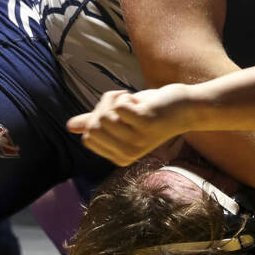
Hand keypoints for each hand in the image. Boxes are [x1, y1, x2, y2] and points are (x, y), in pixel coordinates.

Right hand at [66, 86, 187, 165]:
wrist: (185, 108)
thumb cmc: (151, 113)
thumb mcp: (121, 120)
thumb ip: (97, 123)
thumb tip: (70, 126)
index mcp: (120, 157)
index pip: (88, 138)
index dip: (97, 119)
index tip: (116, 113)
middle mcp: (128, 154)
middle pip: (94, 127)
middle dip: (104, 108)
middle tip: (124, 104)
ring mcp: (137, 140)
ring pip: (104, 116)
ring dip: (116, 100)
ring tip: (133, 102)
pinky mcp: (146, 123)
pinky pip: (119, 106)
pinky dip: (126, 96)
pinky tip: (140, 102)